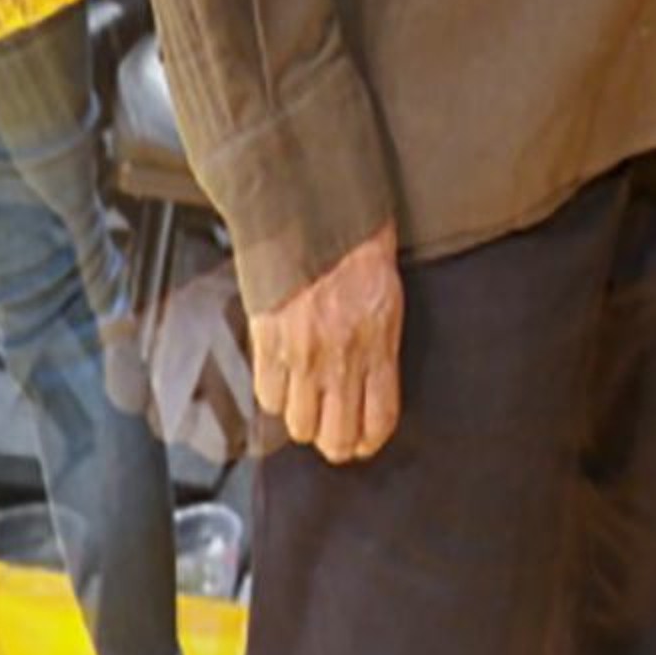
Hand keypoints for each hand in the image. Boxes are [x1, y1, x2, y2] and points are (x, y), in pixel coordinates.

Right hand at [249, 222, 402, 464]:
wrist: (317, 213)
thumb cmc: (357, 250)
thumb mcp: (387, 300)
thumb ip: (379, 350)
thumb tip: (371, 389)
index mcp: (379, 345)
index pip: (378, 421)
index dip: (368, 440)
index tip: (363, 439)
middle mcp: (342, 358)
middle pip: (335, 439)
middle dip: (335, 441)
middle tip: (332, 428)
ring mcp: (303, 355)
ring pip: (298, 426)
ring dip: (302, 417)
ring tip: (306, 399)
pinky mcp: (269, 343)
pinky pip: (268, 396)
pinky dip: (275, 394)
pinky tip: (283, 376)